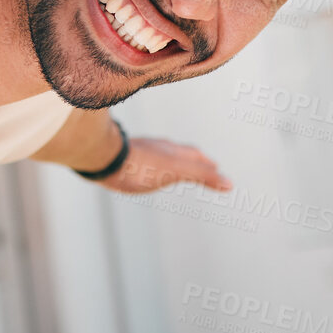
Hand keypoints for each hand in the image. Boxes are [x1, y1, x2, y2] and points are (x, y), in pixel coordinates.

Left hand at [98, 136, 231, 194]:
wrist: (103, 156)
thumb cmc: (140, 165)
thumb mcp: (176, 171)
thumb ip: (202, 175)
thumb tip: (230, 183)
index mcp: (172, 151)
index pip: (194, 156)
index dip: (206, 164)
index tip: (215, 168)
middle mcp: (157, 148)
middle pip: (179, 153)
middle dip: (192, 160)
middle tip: (201, 166)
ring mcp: (139, 151)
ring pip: (160, 154)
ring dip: (170, 161)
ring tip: (172, 167)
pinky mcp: (123, 157)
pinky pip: (141, 159)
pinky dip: (150, 164)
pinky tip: (141, 168)